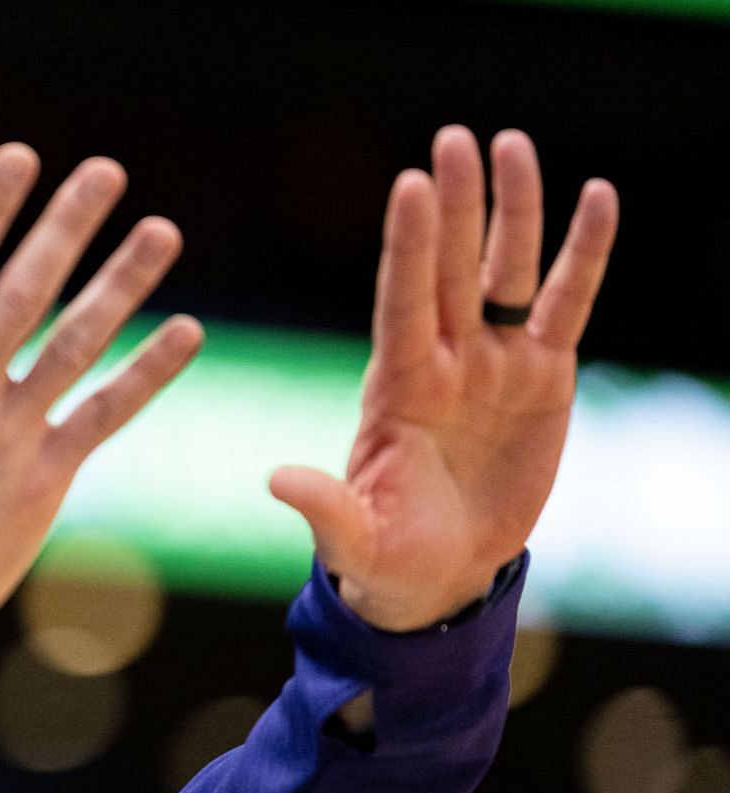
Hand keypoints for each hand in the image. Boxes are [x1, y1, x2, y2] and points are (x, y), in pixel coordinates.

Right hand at [0, 145, 202, 660]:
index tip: (21, 157)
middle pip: (25, 290)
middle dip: (67, 225)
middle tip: (106, 171)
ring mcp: (7, 437)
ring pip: (76, 344)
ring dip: (123, 283)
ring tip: (161, 231)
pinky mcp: (42, 483)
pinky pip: (104, 415)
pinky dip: (147, 373)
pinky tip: (184, 331)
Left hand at [269, 126, 618, 630]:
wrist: (436, 575)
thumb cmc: (382, 556)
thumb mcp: (352, 538)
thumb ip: (323, 506)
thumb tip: (276, 481)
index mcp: (398, 387)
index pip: (403, 303)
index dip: (409, 247)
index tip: (409, 186)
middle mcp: (445, 360)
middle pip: (452, 269)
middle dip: (455, 207)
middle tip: (454, 139)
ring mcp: (493, 363)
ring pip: (507, 271)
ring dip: (513, 210)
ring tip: (512, 144)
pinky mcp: (543, 376)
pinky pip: (565, 304)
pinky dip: (584, 254)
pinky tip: (595, 197)